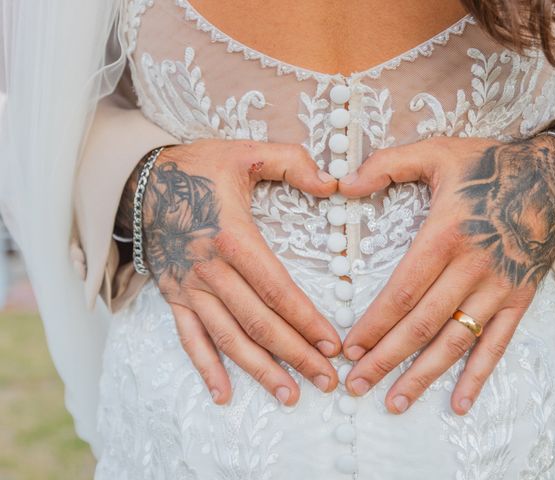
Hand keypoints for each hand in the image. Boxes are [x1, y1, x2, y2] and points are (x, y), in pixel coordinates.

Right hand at [116, 139, 341, 405]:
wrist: (141, 179)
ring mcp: (189, 288)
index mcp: (232, 237)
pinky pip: (189, 338)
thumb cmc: (198, 167)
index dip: (306, 320)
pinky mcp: (173, 296)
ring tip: (290, 395)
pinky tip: (223, 394)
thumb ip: (292, 162)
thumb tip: (332, 183)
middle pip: (258, 322)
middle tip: (327, 380)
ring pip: (228, 338)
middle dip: (295, 354)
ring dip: (260, 370)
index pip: (277, 289)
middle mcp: (209, 270)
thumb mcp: (246, 153)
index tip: (332, 344)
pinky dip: (206, 368)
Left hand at [337, 135, 554, 413]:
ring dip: (423, 375)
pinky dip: (478, 375)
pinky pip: (497, 344)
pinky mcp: (519, 299)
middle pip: (422, 324)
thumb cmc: (487, 165)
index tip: (349, 348)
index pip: (402, 291)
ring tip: (394, 401)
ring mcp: (498, 288)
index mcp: (446, 235)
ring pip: (455, 341)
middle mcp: (472, 268)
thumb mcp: (436, 152)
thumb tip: (344, 182)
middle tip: (356, 384)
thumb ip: (387, 164)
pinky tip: (458, 403)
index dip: (374, 324)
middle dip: (385, 358)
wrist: (552, 176)